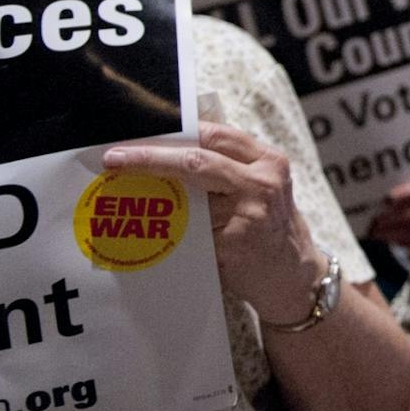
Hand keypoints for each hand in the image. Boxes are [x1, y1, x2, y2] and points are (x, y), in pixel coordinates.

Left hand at [103, 121, 322, 323]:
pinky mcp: (234, 244)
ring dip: (156, 200)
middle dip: (150, 157)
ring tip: (127, 200)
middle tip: (114, 158)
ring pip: (188, 199)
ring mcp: (249, 214)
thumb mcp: (260, 187)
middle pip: (196, 160)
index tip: (137, 136)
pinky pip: (190, 232)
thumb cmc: (269, 228)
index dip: (174, 132)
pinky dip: (171, 232)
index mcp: (268, 160)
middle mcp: (262, 182)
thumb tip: (170, 148)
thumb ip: (228, 167)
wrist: (295, 278)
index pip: (215, 134)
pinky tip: (156, 236)